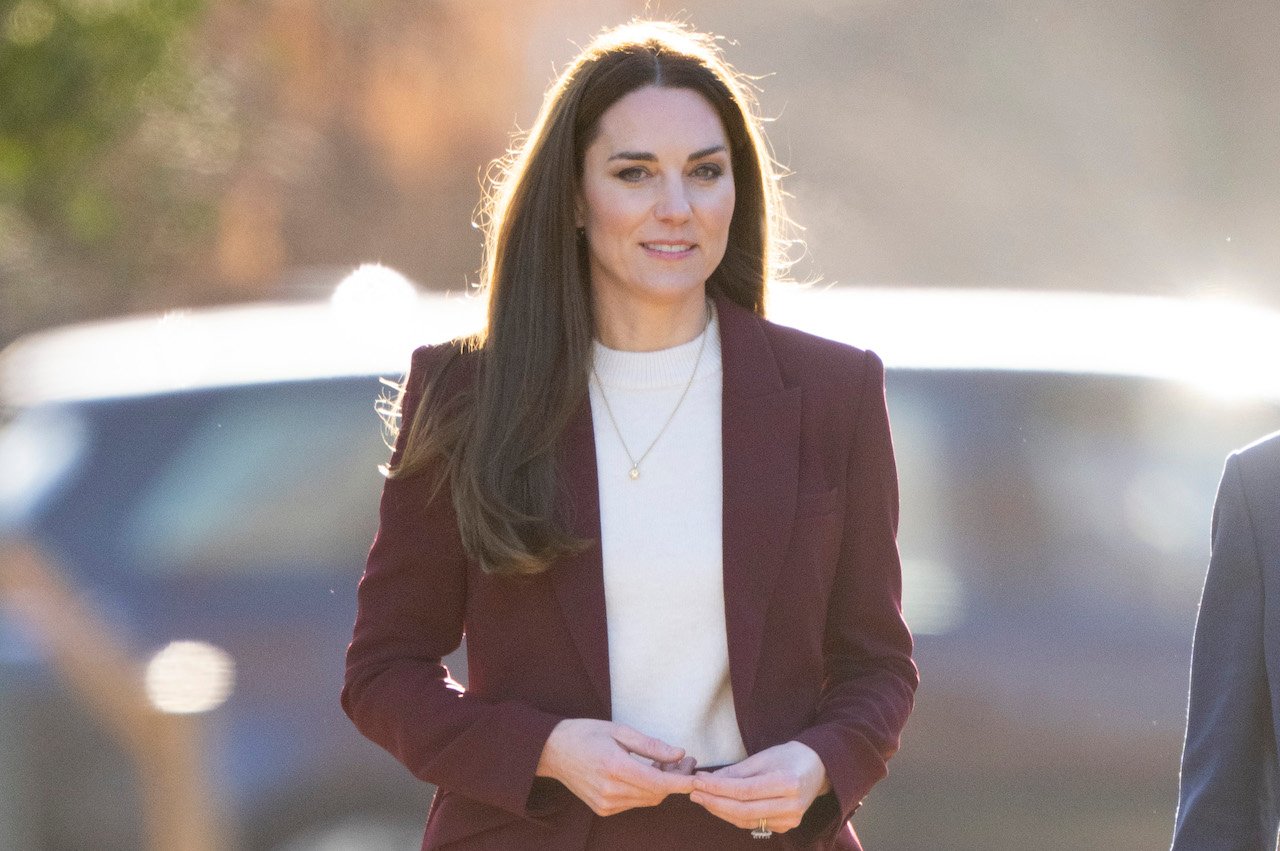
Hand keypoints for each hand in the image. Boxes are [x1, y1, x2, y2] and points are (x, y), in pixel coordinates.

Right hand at [535, 719, 696, 815]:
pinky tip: (646, 773)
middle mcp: (610, 791)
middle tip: (685, 760)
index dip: (681, 781)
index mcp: (615, 768)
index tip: (698, 778)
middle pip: (656, 793)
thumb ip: (651, 745)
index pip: (658, 782)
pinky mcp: (603, 809)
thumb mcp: (619, 730)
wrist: (553, 751)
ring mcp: (605, 803)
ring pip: (647, 800)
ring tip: (664, 763)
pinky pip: (634, 802)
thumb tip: (679, 754)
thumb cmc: (586, 734)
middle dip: (675, 779)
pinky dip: (646, 790)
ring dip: (661, 785)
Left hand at [689, 741, 829, 833]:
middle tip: (694, 792)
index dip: (718, 787)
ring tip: (702, 798)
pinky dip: (734, 815)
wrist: (817, 768)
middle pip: (743, 810)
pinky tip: (720, 805)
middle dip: (714, 802)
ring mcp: (790, 820)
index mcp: (788, 783)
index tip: (698, 780)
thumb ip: (737, 771)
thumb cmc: (789, 757)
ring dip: (720, 810)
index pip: (744, 790)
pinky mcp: (786, 827)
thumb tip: (709, 780)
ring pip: (746, 820)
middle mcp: (791, 806)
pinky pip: (753, 824)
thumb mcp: (763, 757)